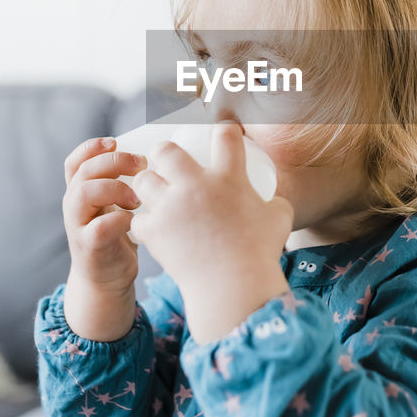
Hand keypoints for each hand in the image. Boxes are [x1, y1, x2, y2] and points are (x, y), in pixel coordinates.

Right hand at [60, 136, 147, 339]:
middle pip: (84, 171)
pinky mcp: (90, 247)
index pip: (75, 160)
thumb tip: (155, 153)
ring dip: (114, 188)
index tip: (116, 143)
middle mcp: (75, 205)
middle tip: (142, 166)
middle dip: (114, 163)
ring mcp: (78, 226)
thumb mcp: (115, 204)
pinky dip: (120, 219)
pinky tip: (135, 221)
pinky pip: (99, 227)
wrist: (106, 280)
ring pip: (84, 193)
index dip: (92, 147)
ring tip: (137, 198)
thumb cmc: (118, 236)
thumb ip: (120, 182)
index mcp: (80, 191)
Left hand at [129, 120, 292, 342]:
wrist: (233, 287)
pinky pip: (138, 218)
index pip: (225, 136)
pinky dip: (143, 222)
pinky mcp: (154, 231)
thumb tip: (273, 201)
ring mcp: (171, 207)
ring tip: (154, 193)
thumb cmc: (260, 254)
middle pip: (166, 151)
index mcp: (228, 177)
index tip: (222, 131)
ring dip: (148, 184)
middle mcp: (195, 185)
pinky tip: (151, 227)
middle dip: (163, 152)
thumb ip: (275, 204)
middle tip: (166, 161)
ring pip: (143, 181)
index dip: (224, 129)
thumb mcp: (279, 220)